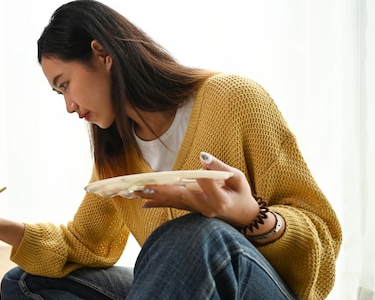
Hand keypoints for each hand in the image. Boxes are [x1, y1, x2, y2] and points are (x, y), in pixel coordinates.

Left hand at [133, 152, 259, 227]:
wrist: (242, 216)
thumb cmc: (240, 193)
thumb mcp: (238, 178)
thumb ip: (221, 168)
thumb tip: (203, 158)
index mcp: (220, 199)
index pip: (207, 186)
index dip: (204, 177)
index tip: (201, 166)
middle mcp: (204, 207)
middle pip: (180, 196)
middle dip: (160, 190)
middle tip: (141, 186)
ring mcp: (196, 210)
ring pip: (172, 202)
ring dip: (152, 196)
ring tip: (133, 192)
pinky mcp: (190, 210)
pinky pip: (172, 206)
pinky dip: (157, 203)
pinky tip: (143, 203)